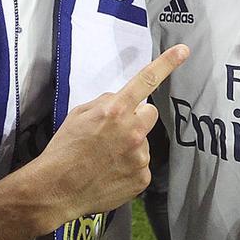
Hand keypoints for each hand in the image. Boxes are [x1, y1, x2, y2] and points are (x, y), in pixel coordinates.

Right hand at [31, 45, 189, 220]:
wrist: (56, 189)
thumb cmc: (64, 151)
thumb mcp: (78, 114)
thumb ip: (105, 102)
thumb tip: (120, 100)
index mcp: (115, 110)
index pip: (146, 81)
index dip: (167, 63)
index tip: (183, 51)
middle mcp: (132, 131)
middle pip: (149, 113)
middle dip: (136, 118)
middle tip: (114, 132)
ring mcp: (139, 156)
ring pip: (143, 142)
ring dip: (130, 146)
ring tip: (105, 158)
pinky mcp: (142, 178)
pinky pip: (141, 165)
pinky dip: (129, 168)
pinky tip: (110, 173)